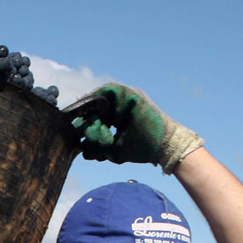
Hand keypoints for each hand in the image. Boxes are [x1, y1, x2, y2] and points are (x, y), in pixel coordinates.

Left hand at [72, 84, 203, 172]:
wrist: (164, 147)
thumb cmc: (142, 148)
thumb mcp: (114, 150)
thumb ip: (98, 148)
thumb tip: (84, 151)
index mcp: (115, 115)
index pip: (92, 114)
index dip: (83, 123)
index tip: (78, 134)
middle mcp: (119, 104)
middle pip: (93, 105)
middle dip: (87, 121)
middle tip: (90, 135)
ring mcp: (126, 97)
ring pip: (99, 98)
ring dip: (96, 116)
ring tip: (102, 132)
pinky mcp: (132, 94)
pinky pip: (110, 91)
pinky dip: (104, 104)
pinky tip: (109, 122)